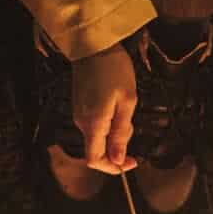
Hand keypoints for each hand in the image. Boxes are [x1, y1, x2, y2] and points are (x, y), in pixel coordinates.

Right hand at [73, 46, 137, 174]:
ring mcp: (79, 114)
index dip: (114, 167)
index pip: (95, 160)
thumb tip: (118, 160)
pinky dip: (109, 120)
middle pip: (100, 148)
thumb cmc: (114, 70)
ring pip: (99, 135)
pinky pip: (96, 123)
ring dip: (115, 130)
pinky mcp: (80, 106)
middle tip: (131, 118)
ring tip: (125, 104)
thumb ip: (121, 133)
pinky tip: (116, 101)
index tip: (133, 161)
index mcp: (93, 124)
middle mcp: (81, 123)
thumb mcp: (127, 102)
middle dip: (120, 142)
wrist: (94, 45)